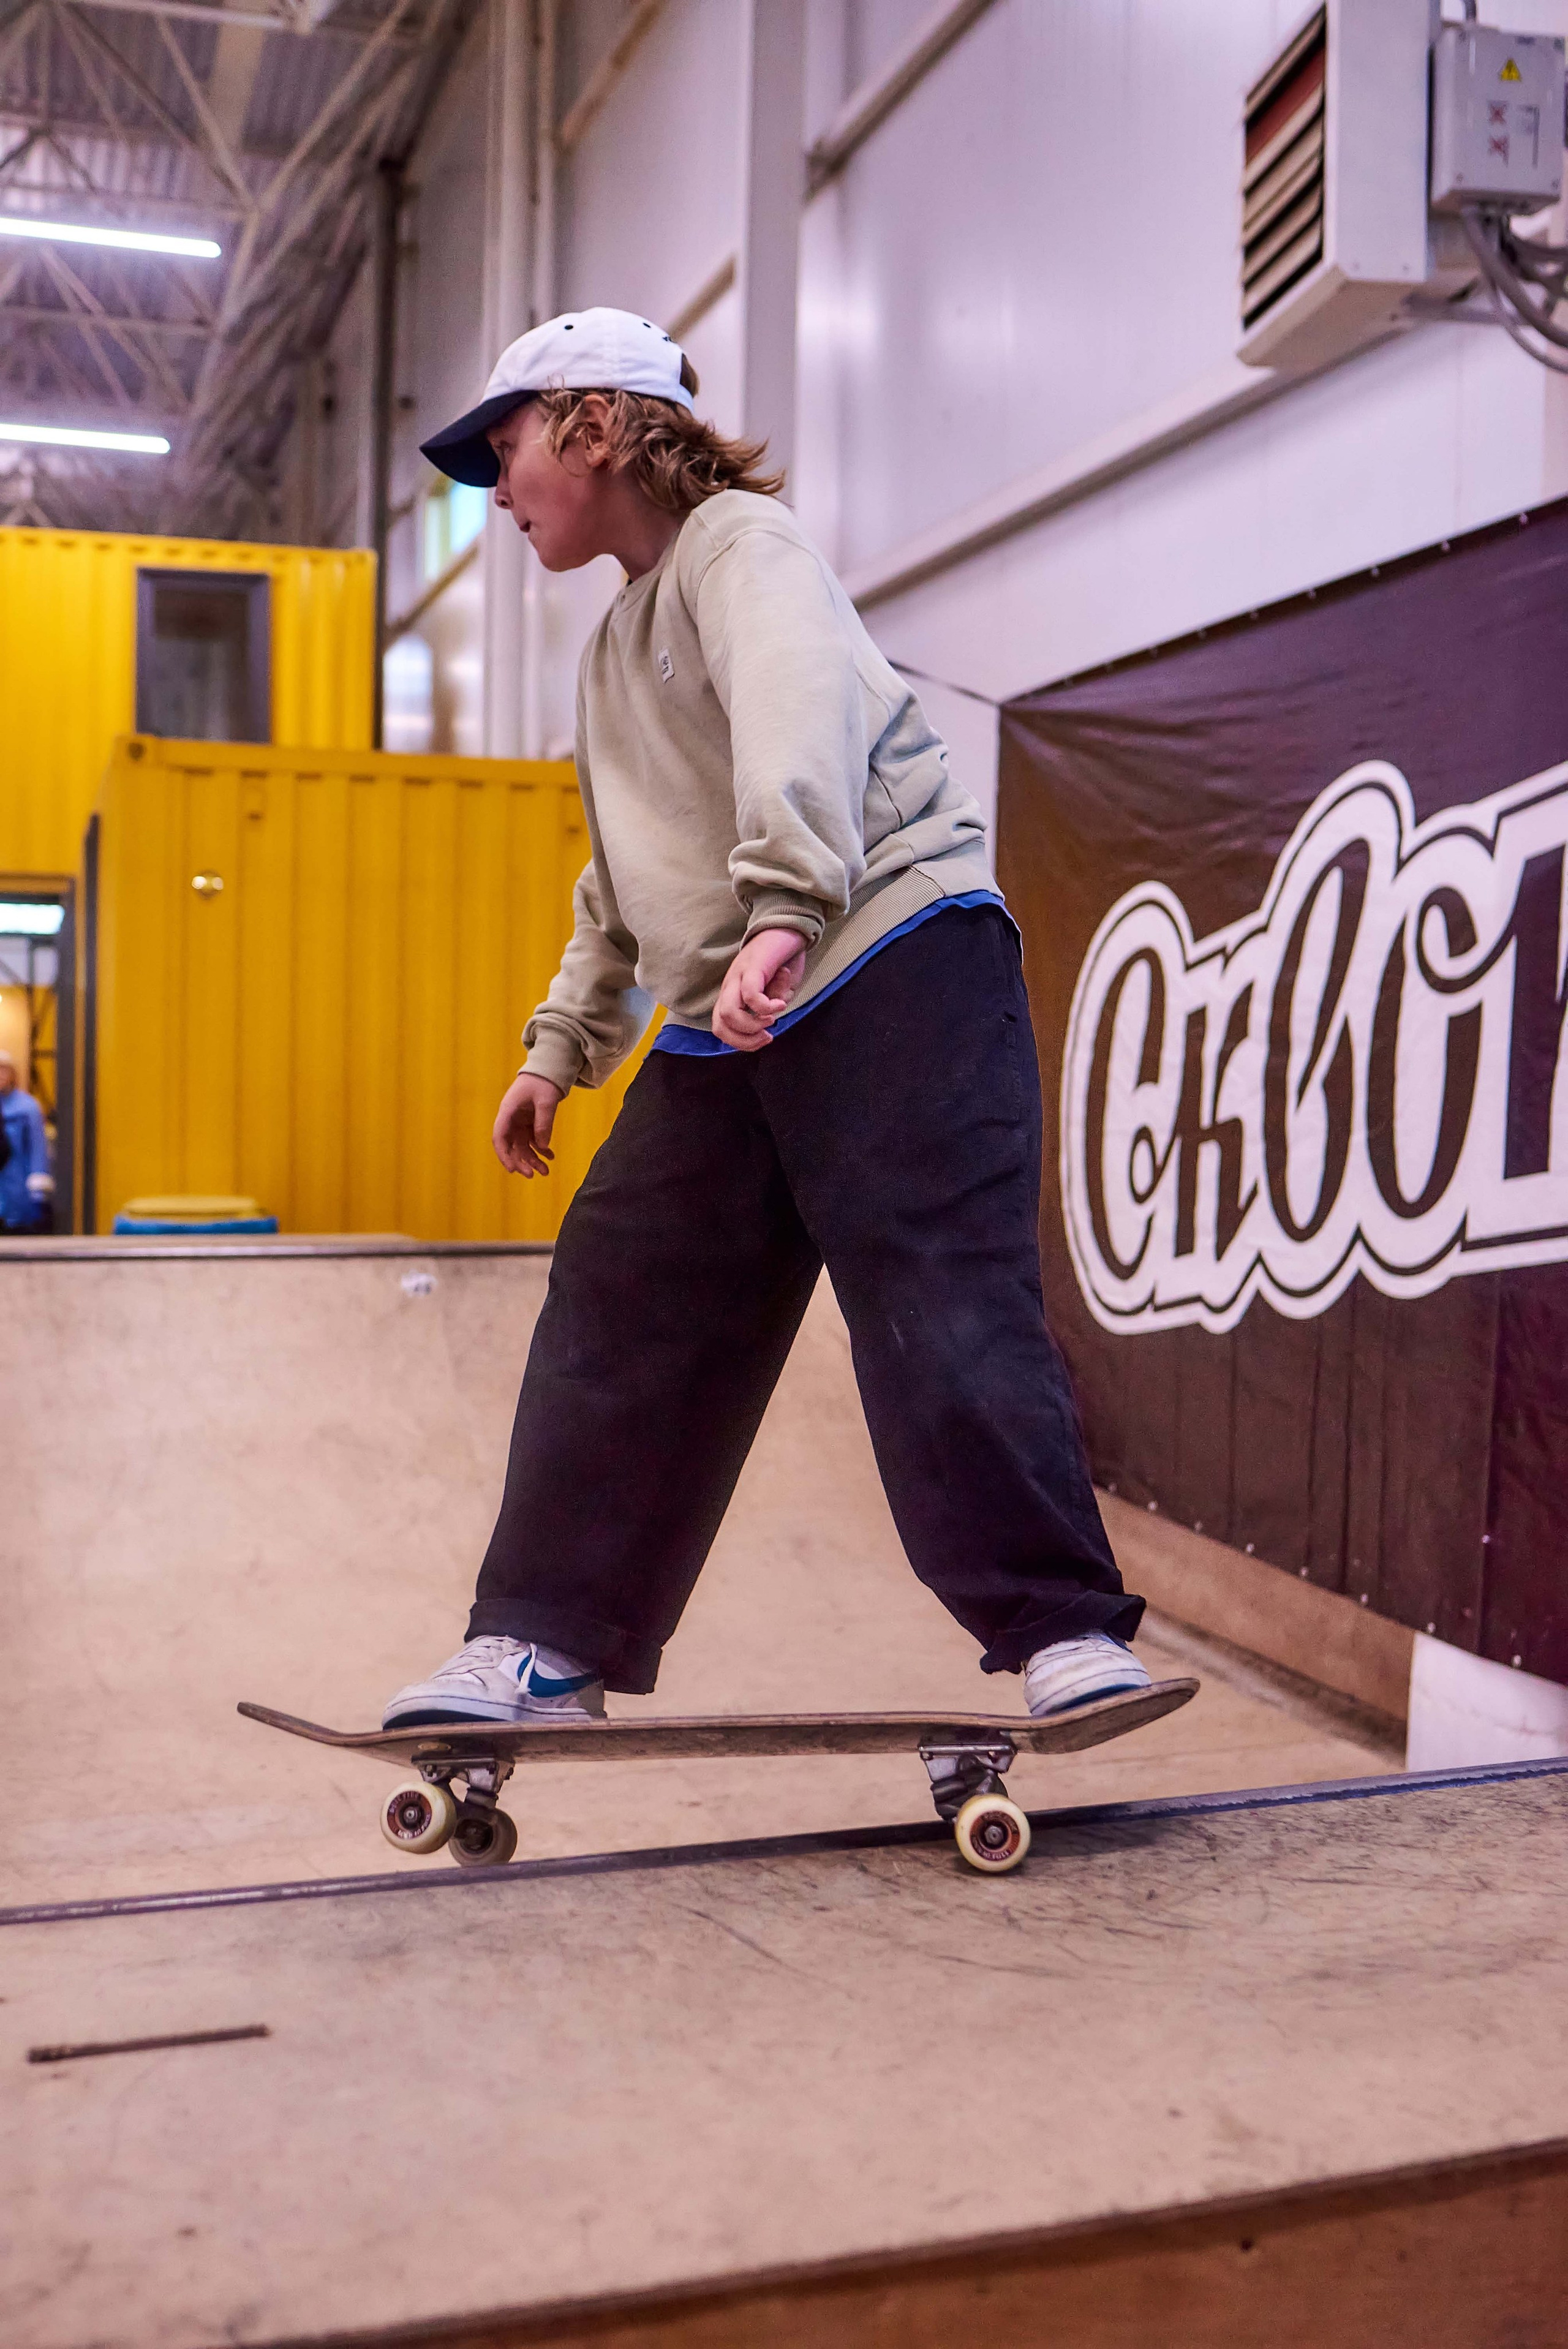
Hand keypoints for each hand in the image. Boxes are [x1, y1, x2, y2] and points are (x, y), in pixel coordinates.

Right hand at [493, 1071, 563, 1175]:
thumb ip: (543, 1122)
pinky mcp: (529, 1122)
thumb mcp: (546, 1101)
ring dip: (532, 1159)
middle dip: (521, 1161)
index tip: (512, 1169)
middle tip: (532, 1175)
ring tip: (545, 1171)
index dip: (504, 1154)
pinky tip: (550, 1156)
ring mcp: (520, 1121)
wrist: (548, 1069)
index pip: (500, 1136)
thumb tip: (542, 1146)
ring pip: (522, 1146)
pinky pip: (532, 1140)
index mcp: (508, 1111)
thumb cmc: (543, 1081)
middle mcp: (511, 1119)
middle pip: (511, 1145)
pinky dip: (541, 1149)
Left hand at [712, 928, 808, 1050]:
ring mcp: (739, 975)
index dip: (741, 1042)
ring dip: (753, 1025)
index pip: (722, 1028)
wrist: (786, 928)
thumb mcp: (776, 993)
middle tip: (767, 1035)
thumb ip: (768, 1009)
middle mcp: (730, 986)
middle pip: (720, 1025)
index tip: (764, 1039)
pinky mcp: (752, 967)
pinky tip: (779, 1004)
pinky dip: (765, 1007)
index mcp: (732, 994)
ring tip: (771, 1019)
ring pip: (729, 1013)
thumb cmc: (781, 962)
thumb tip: (767, 1017)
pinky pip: (750, 994)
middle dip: (745, 1040)